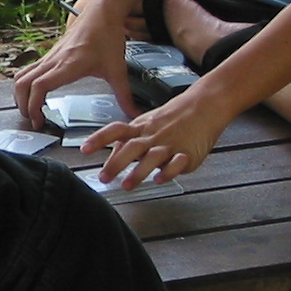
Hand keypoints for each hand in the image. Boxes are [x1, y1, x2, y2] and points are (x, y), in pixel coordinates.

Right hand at [14, 0, 138, 121]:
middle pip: (23, 83)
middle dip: (22, 104)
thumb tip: (134, 116)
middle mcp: (54, 60)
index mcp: (68, 65)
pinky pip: (30, 69)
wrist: (102, 10)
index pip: (40, 86)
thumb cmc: (108, 36)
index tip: (39, 121)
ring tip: (30, 108)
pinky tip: (37, 93)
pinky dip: (26, 83)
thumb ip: (125, 96)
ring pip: (22, 75)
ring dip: (21, 93)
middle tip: (33, 120)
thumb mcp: (118, 70)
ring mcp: (50, 56)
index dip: (34, 105)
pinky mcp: (50, 53)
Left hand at [88, 90, 228, 185]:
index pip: (116, 130)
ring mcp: (170, 144)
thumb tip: (110, 154)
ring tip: (127, 185)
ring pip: (153, 157)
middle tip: (104, 177)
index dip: (99, 139)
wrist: (205, 105)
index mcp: (141, 127)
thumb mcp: (148, 123)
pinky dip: (169, 171)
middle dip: (116, 163)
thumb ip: (130, 139)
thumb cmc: (174, 116)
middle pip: (132, 147)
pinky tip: (160, 179)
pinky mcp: (188, 154)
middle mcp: (153, 136)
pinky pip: (178, 163)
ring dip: (139, 172)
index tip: (84, 149)